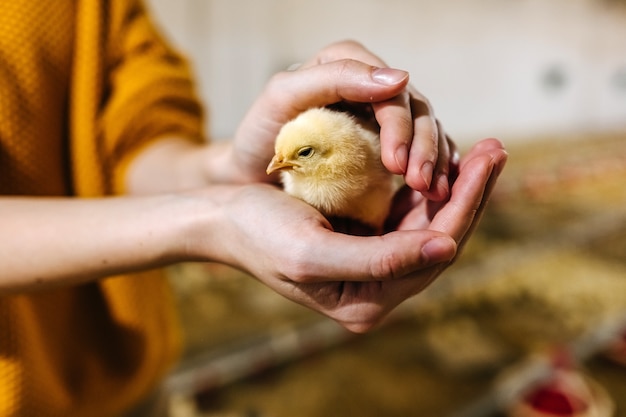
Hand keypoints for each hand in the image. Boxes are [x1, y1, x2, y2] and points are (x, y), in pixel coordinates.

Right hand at [202, 138, 506, 332]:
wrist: (222, 219)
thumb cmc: (258, 233)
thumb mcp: (313, 251)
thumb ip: (382, 259)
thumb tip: (446, 246)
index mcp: (366, 302)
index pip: (433, 252)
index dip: (464, 206)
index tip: (485, 160)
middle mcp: (376, 289)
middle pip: (440, 238)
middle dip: (470, 193)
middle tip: (497, 148)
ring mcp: (373, 266)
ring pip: (430, 225)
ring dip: (457, 187)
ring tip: (485, 150)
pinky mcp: (366, 241)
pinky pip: (410, 216)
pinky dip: (431, 188)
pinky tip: (448, 163)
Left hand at [230, 40, 452, 199]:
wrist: (252, 172)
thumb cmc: (261, 136)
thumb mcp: (284, 98)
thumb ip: (335, 79)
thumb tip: (400, 78)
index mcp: (346, 64)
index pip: (389, 91)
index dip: (400, 126)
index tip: (397, 166)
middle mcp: (369, 84)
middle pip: (415, 109)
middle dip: (423, 147)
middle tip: (420, 184)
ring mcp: (381, 113)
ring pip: (426, 129)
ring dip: (435, 160)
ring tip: (435, 193)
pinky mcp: (387, 140)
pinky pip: (423, 148)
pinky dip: (435, 166)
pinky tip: (439, 186)